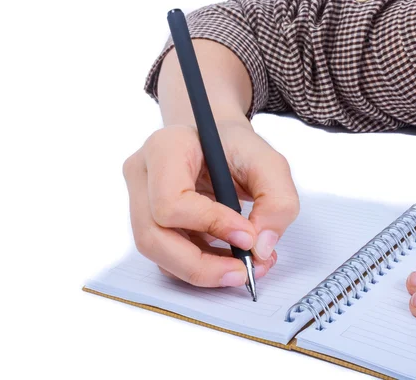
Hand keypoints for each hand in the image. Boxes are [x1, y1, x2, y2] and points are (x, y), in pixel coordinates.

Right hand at [122, 121, 298, 287]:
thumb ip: (277, 201)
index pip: (171, 200)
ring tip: (243, 267)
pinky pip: (167, 257)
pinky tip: (229, 260)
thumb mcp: (270, 164)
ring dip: (202, 271)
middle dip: (200, 266)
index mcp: (165, 148)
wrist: (219, 143)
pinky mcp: (148, 222)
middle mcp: (142, 174)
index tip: (248, 236)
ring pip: (157, 254)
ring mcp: (138, 200)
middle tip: (243, 272)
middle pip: (152, 237)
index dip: (210, 225)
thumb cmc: (238, 148)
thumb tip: (259, 248)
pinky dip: (200, 267)